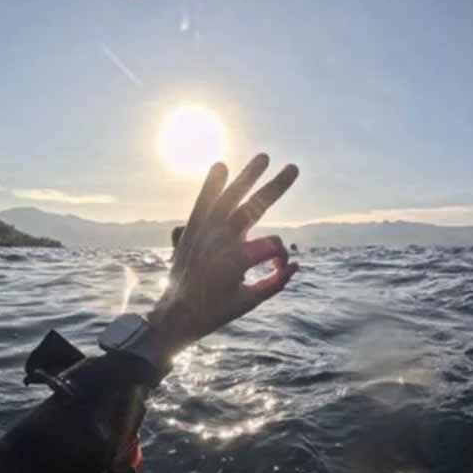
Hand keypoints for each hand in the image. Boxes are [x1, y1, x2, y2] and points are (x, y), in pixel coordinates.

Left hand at [152, 153, 298, 350]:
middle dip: (273, 187)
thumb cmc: (214, 312)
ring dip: (245, 177)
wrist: (175, 314)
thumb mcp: (248, 302)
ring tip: (263, 157)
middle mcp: (218, 242)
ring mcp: (203, 234)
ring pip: (226, 199)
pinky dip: (210, 186)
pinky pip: (201, 204)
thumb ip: (274, 283)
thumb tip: (297, 265)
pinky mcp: (190, 231)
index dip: (281, 257)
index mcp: (235, 262)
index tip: (279, 269)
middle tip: (293, 167)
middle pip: (251, 208)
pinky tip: (220, 166)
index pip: (271, 245)